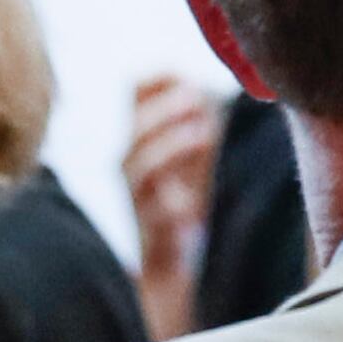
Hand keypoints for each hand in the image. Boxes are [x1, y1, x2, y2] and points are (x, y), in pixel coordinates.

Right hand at [121, 73, 225, 341]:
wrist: (170, 264)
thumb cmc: (182, 199)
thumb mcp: (191, 153)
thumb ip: (197, 117)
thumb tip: (209, 82)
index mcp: (143, 139)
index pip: (135, 93)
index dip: (158, 80)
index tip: (188, 77)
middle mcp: (134, 166)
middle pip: (136, 129)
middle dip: (166, 110)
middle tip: (199, 99)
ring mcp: (139, 200)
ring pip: (139, 168)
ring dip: (171, 147)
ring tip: (204, 134)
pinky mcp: (152, 232)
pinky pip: (155, 216)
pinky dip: (171, 206)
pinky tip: (189, 204)